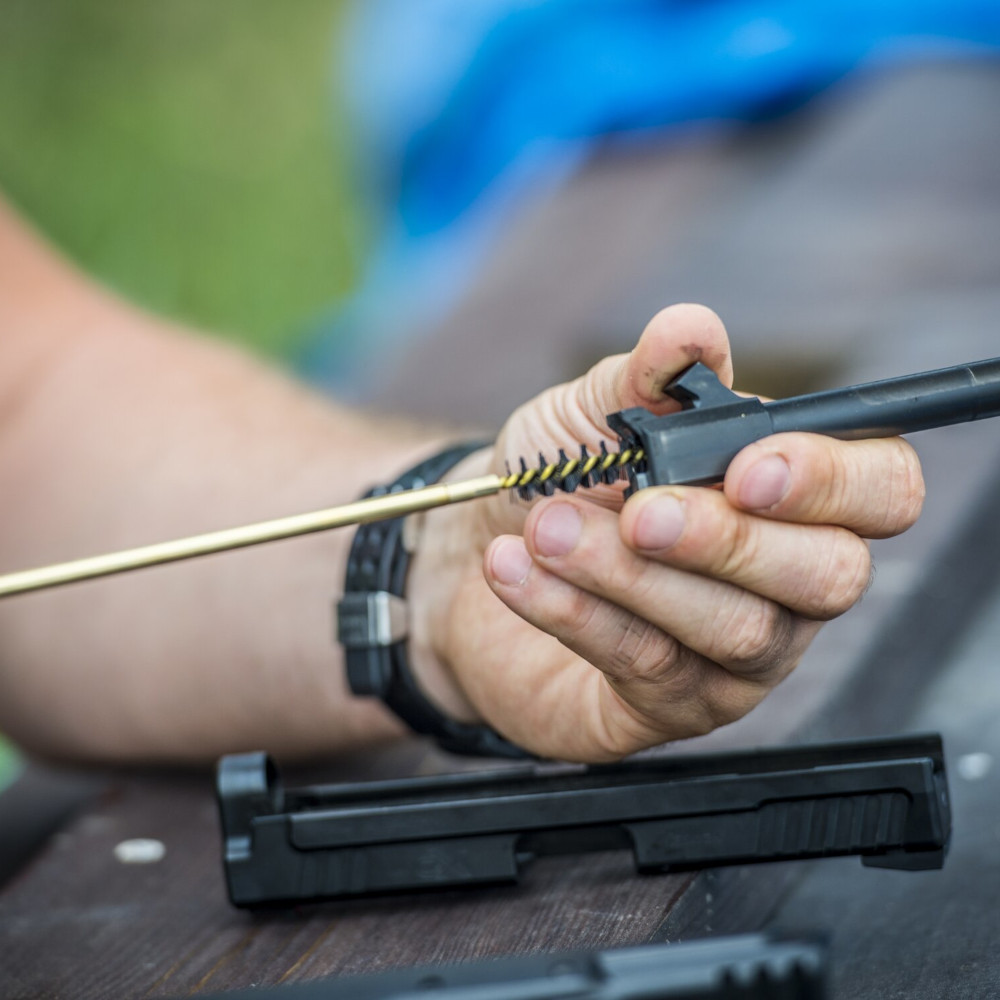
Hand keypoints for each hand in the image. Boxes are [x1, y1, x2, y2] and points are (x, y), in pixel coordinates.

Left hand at [409, 304, 924, 760]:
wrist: (470, 555)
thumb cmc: (554, 480)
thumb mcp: (592, 415)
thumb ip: (647, 377)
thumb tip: (690, 330)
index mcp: (790, 494)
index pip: (880, 490)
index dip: (832, 481)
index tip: (747, 467)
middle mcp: (784, 581)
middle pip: (828, 576)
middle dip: (728, 540)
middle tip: (640, 511)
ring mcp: (738, 655)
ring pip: (736, 628)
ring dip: (631, 574)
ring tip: (549, 529)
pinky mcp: (675, 707)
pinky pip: (652, 667)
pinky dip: (578, 612)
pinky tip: (520, 570)